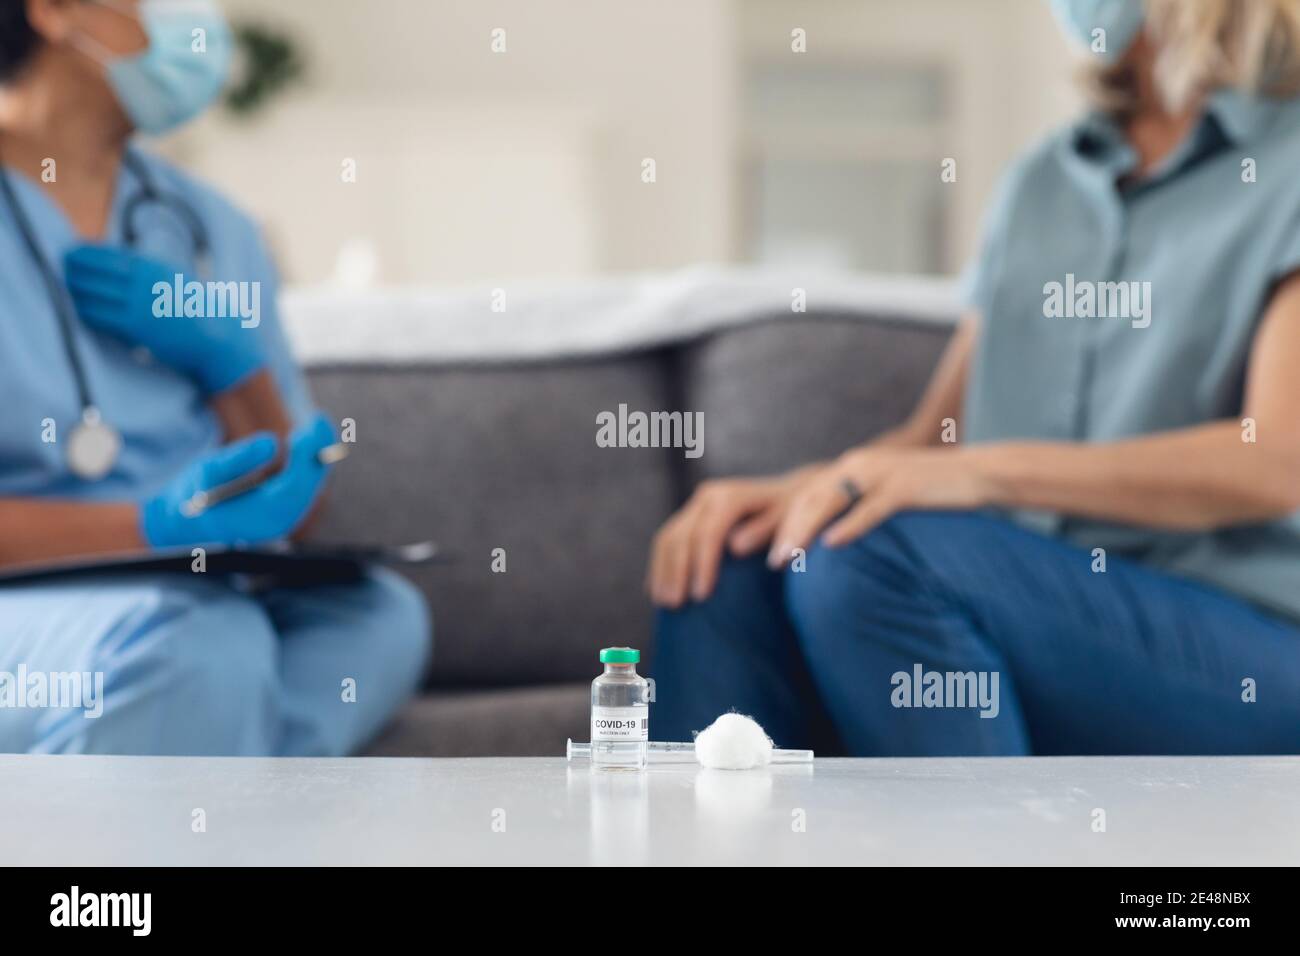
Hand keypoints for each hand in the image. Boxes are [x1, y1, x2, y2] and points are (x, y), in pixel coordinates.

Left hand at [64, 243, 264, 393]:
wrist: (216, 338)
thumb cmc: (192, 308)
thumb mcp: (172, 278)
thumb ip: (144, 270)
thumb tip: (112, 261)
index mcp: (153, 267)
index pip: (107, 254)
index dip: (84, 252)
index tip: (70, 252)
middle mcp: (144, 283)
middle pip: (94, 271)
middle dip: (73, 269)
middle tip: (59, 268)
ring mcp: (139, 305)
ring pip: (92, 294)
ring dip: (73, 290)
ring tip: (62, 287)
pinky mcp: (135, 328)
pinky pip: (99, 317)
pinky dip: (84, 311)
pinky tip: (76, 309)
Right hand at [141, 414, 335, 547]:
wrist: (190, 522)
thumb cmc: (196, 495)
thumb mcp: (209, 473)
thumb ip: (239, 460)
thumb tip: (273, 443)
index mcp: (257, 517)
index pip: (290, 489)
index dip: (302, 461)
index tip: (306, 434)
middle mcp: (277, 522)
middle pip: (306, 487)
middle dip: (315, 453)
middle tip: (320, 420)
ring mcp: (283, 518)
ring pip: (309, 485)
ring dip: (316, 455)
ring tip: (318, 424)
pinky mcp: (284, 510)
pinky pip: (304, 485)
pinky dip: (308, 462)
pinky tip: (310, 437)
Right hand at [647, 466, 823, 606]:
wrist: (789, 495)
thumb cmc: (796, 516)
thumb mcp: (792, 521)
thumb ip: (766, 531)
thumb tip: (735, 547)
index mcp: (731, 496)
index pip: (709, 532)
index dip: (702, 564)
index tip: (701, 597)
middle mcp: (709, 497)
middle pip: (682, 535)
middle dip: (677, 572)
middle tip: (676, 607)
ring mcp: (696, 506)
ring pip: (668, 538)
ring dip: (663, 572)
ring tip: (664, 604)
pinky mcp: (690, 517)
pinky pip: (667, 541)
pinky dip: (661, 566)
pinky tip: (656, 591)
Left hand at [767, 446, 1001, 566]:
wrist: (978, 472)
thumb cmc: (931, 492)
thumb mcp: (886, 496)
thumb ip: (858, 508)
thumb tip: (832, 539)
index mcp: (851, 468)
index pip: (806, 495)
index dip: (783, 522)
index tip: (768, 550)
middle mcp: (859, 465)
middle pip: (810, 498)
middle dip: (785, 530)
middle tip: (771, 563)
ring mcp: (880, 473)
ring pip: (831, 502)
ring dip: (805, 531)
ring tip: (788, 557)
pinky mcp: (904, 486)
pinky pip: (870, 509)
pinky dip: (849, 526)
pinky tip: (832, 545)